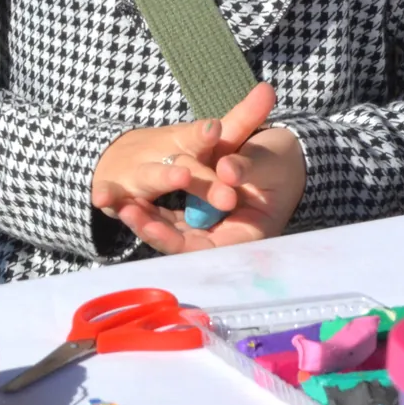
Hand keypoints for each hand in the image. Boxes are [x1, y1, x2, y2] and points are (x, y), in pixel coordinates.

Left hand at [90, 82, 301, 252]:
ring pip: (171, 229)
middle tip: (126, 212)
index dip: (177, 242)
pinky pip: (170, 214)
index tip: (151, 226)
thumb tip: (226, 170)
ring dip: (144, 219)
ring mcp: (209, 225)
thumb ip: (247, 167)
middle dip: (152, 230)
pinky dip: (149, 205)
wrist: (286, 153)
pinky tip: (123, 195)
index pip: (207, 251)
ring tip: (117, 204)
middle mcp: (225, 237)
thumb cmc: (282, 161)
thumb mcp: (269, 161)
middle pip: (182, 244)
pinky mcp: (197, 209)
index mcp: (247, 235)